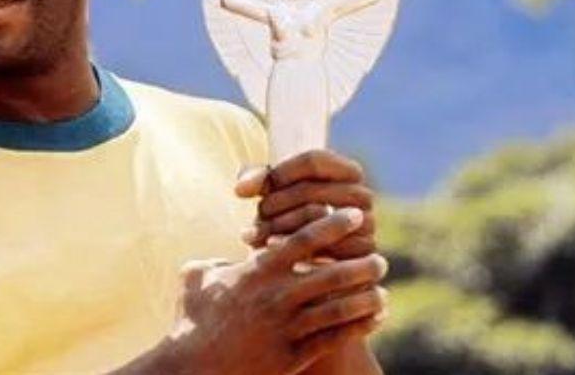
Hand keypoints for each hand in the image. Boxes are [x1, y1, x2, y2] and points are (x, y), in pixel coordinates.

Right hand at [163, 210, 386, 374]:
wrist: (194, 370)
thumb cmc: (192, 322)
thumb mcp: (195, 279)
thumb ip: (213, 261)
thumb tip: (221, 256)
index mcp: (258, 271)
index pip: (303, 239)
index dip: (333, 224)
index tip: (354, 215)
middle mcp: (278, 296)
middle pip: (333, 273)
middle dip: (361, 263)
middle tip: (378, 258)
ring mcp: (288, 327)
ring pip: (341, 307)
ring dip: (367, 295)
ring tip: (382, 288)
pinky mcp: (294, 355)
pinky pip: (336, 337)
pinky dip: (361, 325)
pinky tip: (377, 316)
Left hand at [236, 150, 376, 259]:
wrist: (301, 256)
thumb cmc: (285, 213)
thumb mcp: (270, 192)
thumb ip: (255, 180)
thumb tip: (241, 188)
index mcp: (348, 171)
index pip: (313, 160)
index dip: (280, 172)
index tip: (259, 187)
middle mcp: (363, 196)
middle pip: (313, 190)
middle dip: (277, 202)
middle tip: (257, 213)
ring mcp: (366, 226)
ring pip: (318, 218)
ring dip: (280, 225)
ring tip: (255, 233)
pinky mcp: (361, 256)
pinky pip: (325, 248)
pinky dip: (293, 247)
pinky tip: (269, 249)